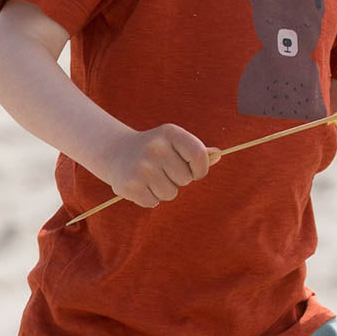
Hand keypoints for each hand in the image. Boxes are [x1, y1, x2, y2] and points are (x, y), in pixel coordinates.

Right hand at [99, 124, 215, 208]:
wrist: (117, 152)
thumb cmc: (155, 149)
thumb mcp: (174, 143)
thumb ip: (196, 150)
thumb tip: (219, 155)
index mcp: (170, 133)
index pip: (199, 155)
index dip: (200, 169)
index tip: (194, 172)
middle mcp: (155, 148)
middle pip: (185, 179)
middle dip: (178, 179)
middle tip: (163, 170)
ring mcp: (141, 167)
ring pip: (170, 193)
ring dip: (163, 190)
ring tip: (151, 178)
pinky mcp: (129, 185)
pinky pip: (153, 202)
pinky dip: (149, 198)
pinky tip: (140, 185)